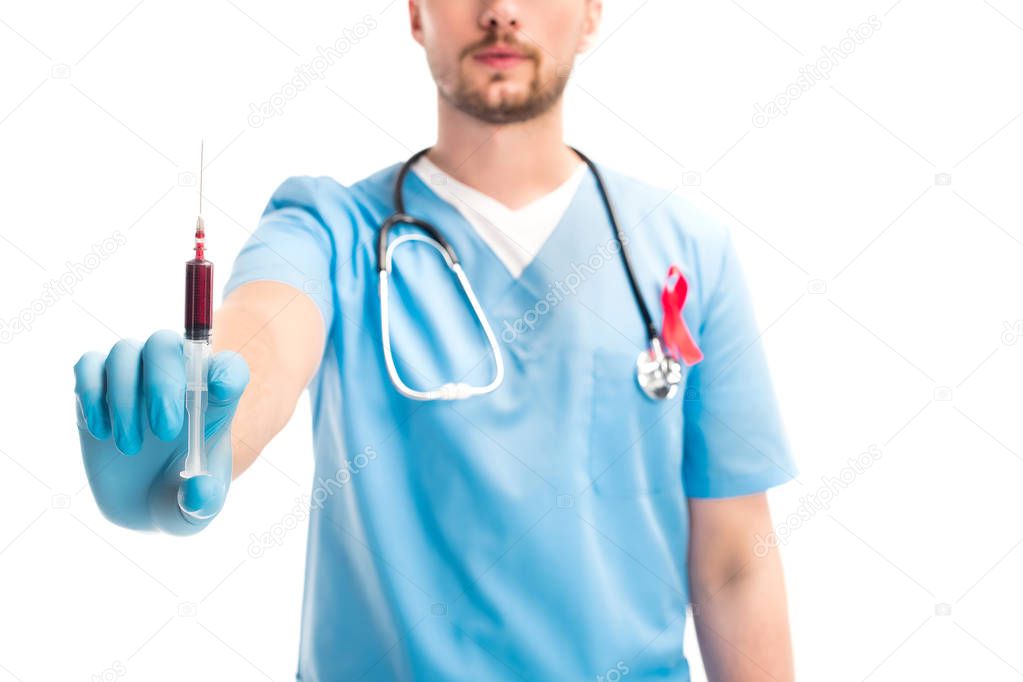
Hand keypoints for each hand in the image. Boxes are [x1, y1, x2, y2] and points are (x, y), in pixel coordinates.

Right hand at [73, 330, 248, 534]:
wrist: (142, 501)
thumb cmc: (182, 495)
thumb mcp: (199, 509)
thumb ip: (204, 502)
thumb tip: (198, 490)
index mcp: (215, 398)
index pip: (229, 368)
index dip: (226, 372)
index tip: (221, 391)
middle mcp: (175, 375)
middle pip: (167, 345)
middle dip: (164, 383)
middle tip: (166, 431)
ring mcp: (135, 375)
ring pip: (125, 352)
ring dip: (125, 398)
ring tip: (130, 446)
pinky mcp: (98, 385)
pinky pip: (89, 365)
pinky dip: (91, 393)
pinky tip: (101, 430)